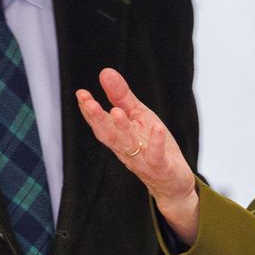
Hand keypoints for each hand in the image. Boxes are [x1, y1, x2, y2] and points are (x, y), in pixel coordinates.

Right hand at [76, 68, 199, 242]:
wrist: (172, 181)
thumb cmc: (152, 146)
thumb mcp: (139, 117)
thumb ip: (121, 97)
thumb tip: (105, 72)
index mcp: (119, 136)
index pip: (100, 123)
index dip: (89, 110)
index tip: (81, 94)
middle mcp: (126, 149)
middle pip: (108, 135)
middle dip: (97, 119)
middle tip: (89, 102)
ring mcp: (142, 160)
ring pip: (128, 145)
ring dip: (122, 129)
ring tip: (116, 111)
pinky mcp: (160, 167)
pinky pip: (156, 156)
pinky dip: (156, 143)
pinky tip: (157, 128)